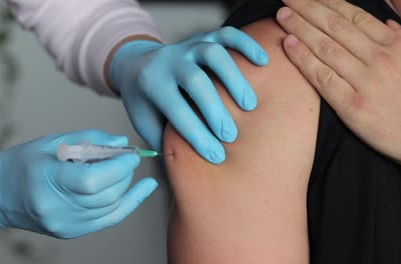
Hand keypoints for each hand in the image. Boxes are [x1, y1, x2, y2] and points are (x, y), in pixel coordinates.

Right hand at [0, 129, 157, 237]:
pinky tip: (145, 188)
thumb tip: (122, 144)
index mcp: (47, 180)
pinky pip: (107, 219)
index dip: (118, 167)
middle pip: (105, 196)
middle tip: (129, 159)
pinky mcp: (70, 232)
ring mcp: (63, 224)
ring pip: (110, 208)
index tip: (131, 154)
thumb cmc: (25, 162)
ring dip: (125, 187)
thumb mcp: (53, 142)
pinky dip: (127, 203)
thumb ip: (90, 140)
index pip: (91, 180)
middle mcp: (56, 208)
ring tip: (124, 169)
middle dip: (125, 175)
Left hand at [110, 27, 268, 163]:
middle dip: (214, 110)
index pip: (175, 108)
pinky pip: (228, 34)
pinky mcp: (204, 36)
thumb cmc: (146, 103)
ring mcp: (188, 45)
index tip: (216, 156)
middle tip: (231, 137)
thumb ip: (165, 140)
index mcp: (151, 83)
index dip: (196, 134)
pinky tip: (263, 62)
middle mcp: (169, 60)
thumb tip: (189, 170)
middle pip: (195, 80)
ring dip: (234, 79)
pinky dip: (247, 45)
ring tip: (249, 106)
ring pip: (214, 53)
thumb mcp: (146, 123)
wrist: (138, 65)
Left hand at [276, 0, 400, 170]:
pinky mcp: (353, 105)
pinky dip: (303, 58)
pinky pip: (322, 77)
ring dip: (300, 28)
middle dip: (308, 9)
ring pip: (326, 47)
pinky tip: (289, 44)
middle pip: (336, 27)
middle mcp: (380, 59)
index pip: (354, 17)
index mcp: (396, 45)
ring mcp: (366, 81)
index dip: (328, 3)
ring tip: (282, 16)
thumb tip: (386, 24)